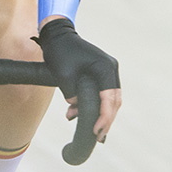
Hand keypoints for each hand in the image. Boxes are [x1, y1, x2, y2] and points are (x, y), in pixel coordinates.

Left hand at [33, 16, 120, 141]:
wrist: (57, 35)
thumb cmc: (60, 52)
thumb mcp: (64, 76)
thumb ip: (72, 95)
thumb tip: (76, 107)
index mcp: (105, 68)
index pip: (109, 98)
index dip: (104, 118)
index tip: (96, 131)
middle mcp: (110, 69)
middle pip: (114, 101)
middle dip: (106, 120)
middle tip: (98, 136)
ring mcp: (107, 70)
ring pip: (109, 98)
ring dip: (101, 114)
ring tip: (91, 130)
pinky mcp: (100, 72)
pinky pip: (102, 93)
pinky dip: (94, 104)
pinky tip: (77, 113)